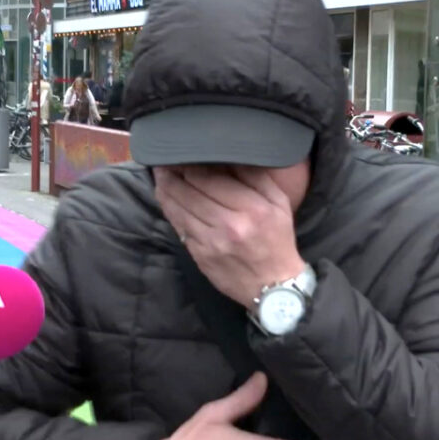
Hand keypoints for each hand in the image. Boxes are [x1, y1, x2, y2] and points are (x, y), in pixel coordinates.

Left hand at [154, 166, 305, 308]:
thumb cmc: (277, 239)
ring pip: (177, 208)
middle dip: (172, 173)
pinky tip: (166, 198)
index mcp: (252, 208)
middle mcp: (229, 225)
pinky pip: (178, 227)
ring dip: (165, 189)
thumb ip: (255, 176)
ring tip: (160, 175)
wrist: (275, 286)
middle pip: (188, 190)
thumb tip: (229, 154)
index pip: (209, 177)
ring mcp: (211, 242)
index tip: (182, 153)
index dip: (190, 163)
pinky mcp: (200, 255)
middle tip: (164, 160)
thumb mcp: (278, 203)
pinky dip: (170, 210)